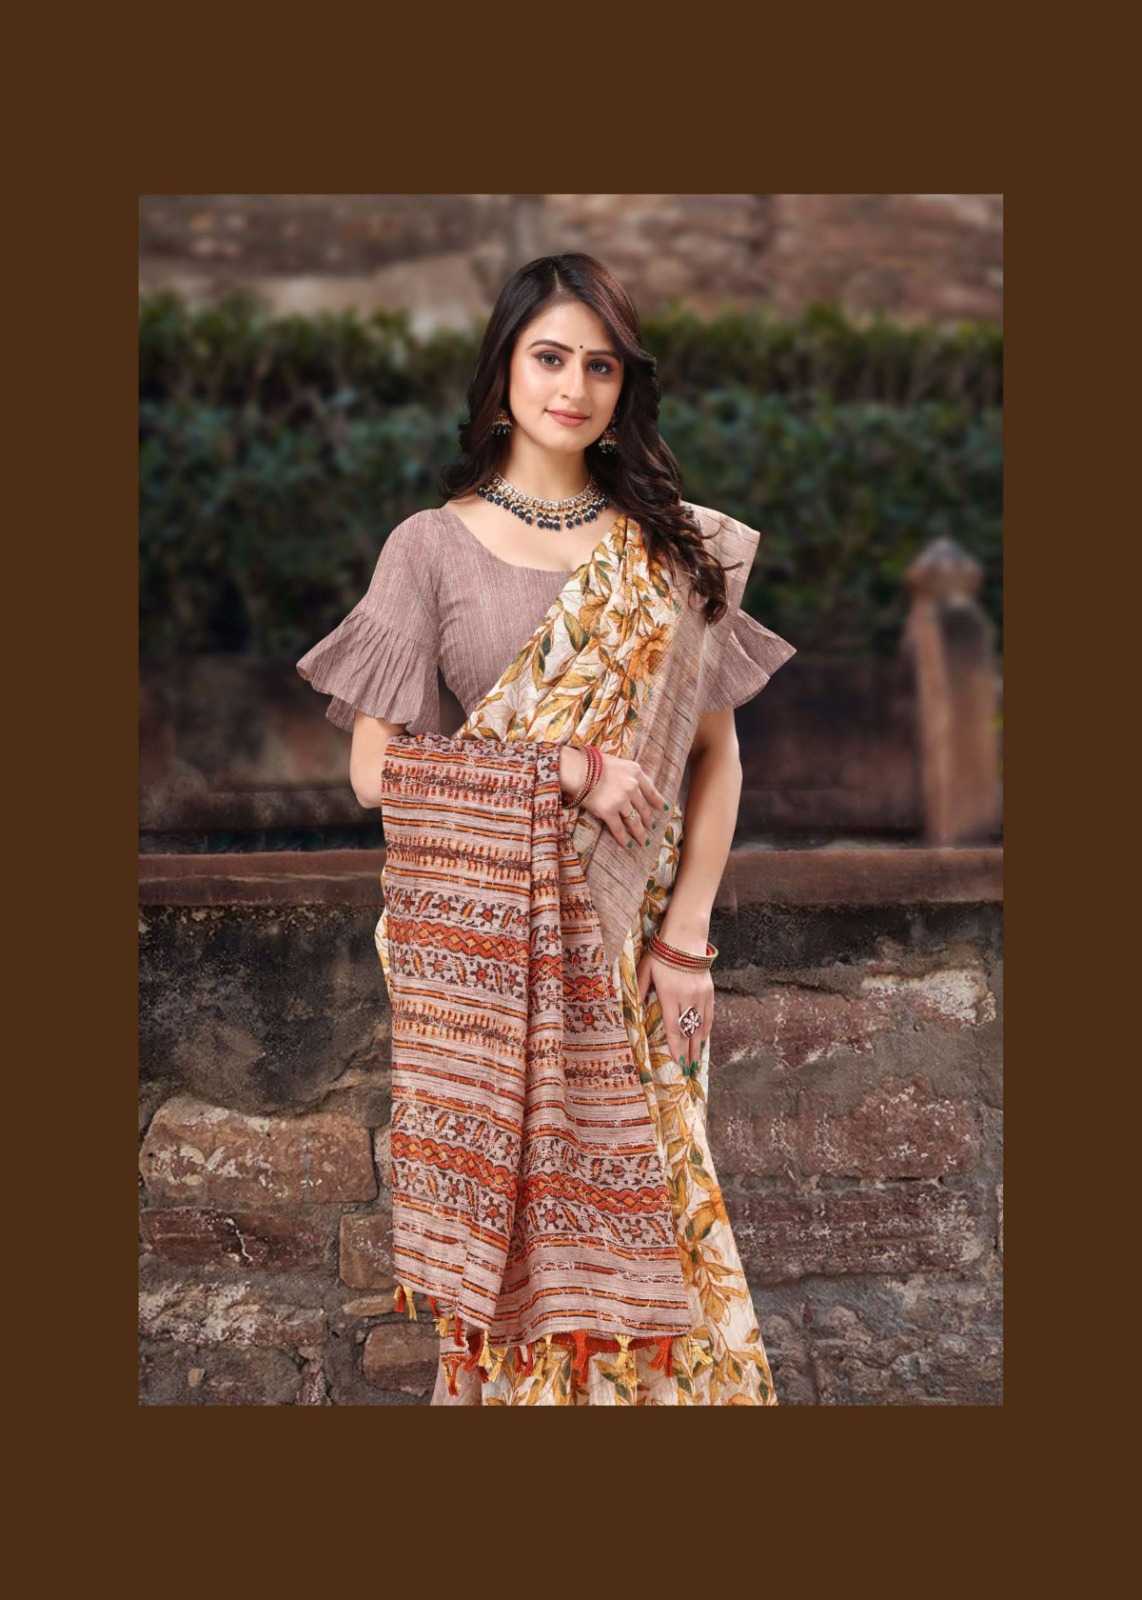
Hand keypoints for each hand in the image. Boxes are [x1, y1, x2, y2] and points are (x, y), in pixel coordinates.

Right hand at [580, 750, 667, 849]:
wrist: (577, 768)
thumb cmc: (592, 762)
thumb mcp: (617, 762)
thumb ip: (627, 773)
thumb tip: (632, 784)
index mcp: (635, 772)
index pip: (651, 790)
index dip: (658, 801)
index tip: (663, 809)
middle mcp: (632, 786)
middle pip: (644, 808)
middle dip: (649, 820)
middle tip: (651, 827)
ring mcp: (621, 800)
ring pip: (634, 821)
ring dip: (640, 833)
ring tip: (644, 841)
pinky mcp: (609, 812)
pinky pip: (619, 828)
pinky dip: (624, 838)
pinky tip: (628, 845)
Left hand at [636, 937, 713, 1072]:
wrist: (686, 936)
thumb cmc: (661, 953)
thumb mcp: (644, 970)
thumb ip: (639, 990)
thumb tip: (631, 1008)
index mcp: (670, 994)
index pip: (674, 1027)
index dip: (676, 1047)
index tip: (677, 1063)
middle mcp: (688, 997)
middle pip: (690, 1031)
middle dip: (689, 1053)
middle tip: (689, 1071)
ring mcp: (701, 994)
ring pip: (701, 1025)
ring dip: (698, 1045)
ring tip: (696, 1060)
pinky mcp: (709, 990)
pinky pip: (709, 1015)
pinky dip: (707, 1029)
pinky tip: (704, 1039)